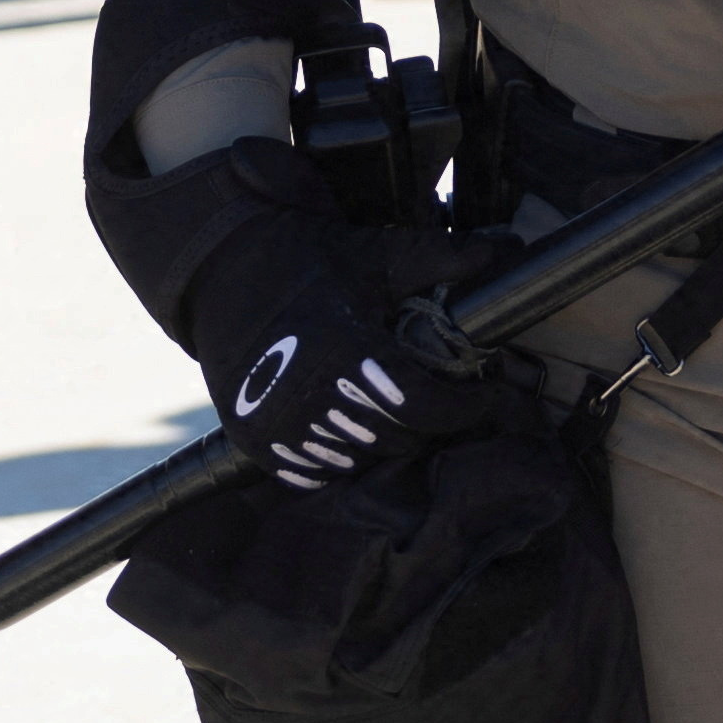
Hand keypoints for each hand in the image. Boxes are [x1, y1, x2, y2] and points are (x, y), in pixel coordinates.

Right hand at [187, 205, 471, 490]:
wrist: (219, 268)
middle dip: (435, 421)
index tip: (490, 394)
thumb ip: (440, 257)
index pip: (421, 406)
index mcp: (339, 349)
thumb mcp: (375, 252)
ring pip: (363, 460)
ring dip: (393, 441)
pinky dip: (348, 456)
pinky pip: (320, 473)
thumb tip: (502, 249)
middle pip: (398, 439)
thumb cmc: (306, 258)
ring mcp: (276, 427)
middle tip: (453, 398)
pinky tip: (362, 425)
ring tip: (408, 410)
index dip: (467, 407)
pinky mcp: (256, 442)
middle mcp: (304, 397)